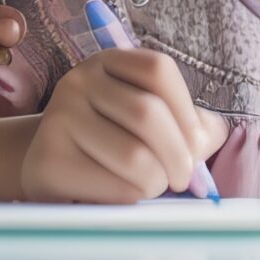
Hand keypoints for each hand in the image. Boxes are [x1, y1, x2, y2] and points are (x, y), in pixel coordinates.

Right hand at [22, 49, 228, 203]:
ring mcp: (59, 118)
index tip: (196, 143)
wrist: (49, 164)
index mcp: (109, 62)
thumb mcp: (151, 119)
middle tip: (182, 178)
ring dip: (156, 181)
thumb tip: (210, 137)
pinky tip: (123, 192)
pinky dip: (133, 197)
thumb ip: (191, 124)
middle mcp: (79, 81)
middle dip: (179, 155)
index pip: (158, 70)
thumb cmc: (113, 140)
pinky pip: (114, 186)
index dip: (187, 111)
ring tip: (151, 184)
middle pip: (147, 113)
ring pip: (134, 156)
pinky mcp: (49, 160)